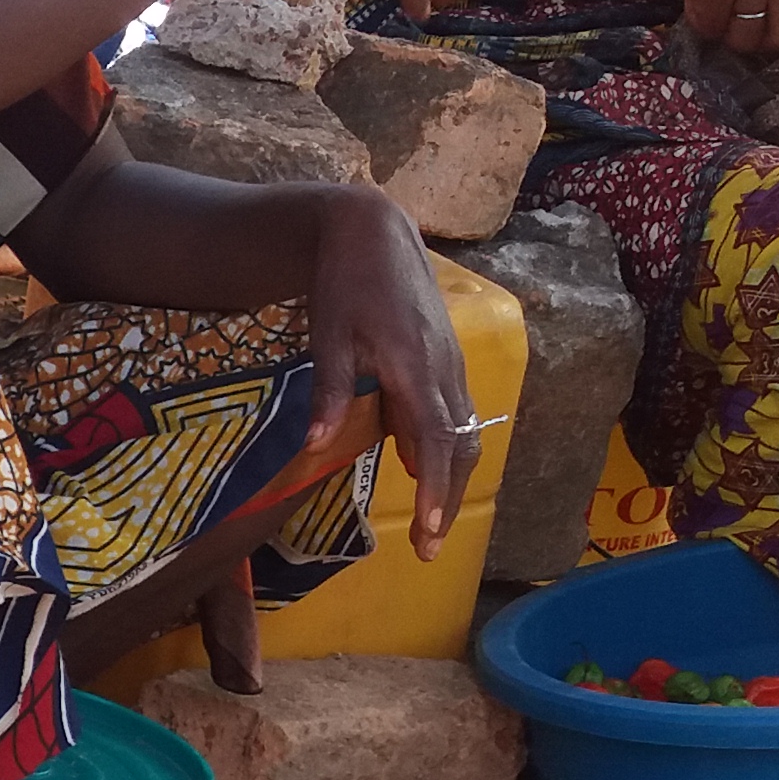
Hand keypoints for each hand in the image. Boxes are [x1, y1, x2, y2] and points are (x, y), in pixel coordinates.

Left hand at [303, 188, 470, 558]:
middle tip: (430, 547)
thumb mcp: (328, 335)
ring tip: (432, 522)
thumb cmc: (345, 282)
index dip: (436, 488)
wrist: (373, 232)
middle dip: (449, 497)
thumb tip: (315, 446)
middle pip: (459, 445)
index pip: (435, 439)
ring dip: (451, 477)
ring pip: (463, 432)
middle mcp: (444, 369)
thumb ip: (329, 391)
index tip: (432, 529)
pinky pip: (454, 413)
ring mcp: (449, 364)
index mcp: (416, 366)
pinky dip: (446, 448)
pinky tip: (421, 468)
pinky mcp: (445, 360)